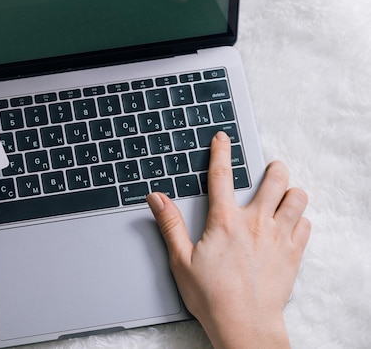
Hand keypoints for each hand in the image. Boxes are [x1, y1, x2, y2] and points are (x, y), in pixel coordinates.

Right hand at [146, 132, 310, 348]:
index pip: (221, 176)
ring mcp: (278, 237)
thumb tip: (156, 198)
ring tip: (285, 194)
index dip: (221, 152)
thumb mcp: (180, 259)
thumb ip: (170, 224)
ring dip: (292, 192)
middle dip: (275, 169)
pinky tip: (291, 223)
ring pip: (297, 198)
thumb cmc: (212, 296)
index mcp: (225, 222)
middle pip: (275, 180)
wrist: (244, 325)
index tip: (223, 138)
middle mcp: (255, 223)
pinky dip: (301, 219)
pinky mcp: (293, 253)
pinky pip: (306, 224)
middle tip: (271, 169)